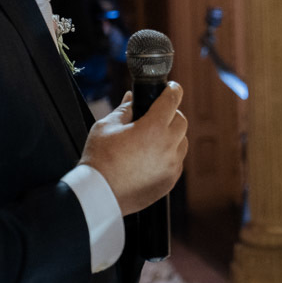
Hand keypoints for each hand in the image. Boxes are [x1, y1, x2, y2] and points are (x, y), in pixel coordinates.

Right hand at [79, 82, 188, 214]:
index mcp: (153, 128)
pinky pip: (178, 161)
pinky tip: (153, 156)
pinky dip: (170, 155)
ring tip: (153, 138)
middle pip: (181, 120)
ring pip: (182, 142)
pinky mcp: (171, 180)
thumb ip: (124, 109)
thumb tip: (132, 97)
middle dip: (171, 114)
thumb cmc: (100, 159)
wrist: (99, 194)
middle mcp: (168, 146)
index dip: (173, 90)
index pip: (172, 101)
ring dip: (172, 136)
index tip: (173, 88)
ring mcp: (172, 165)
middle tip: (156, 115)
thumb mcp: (106, 127)